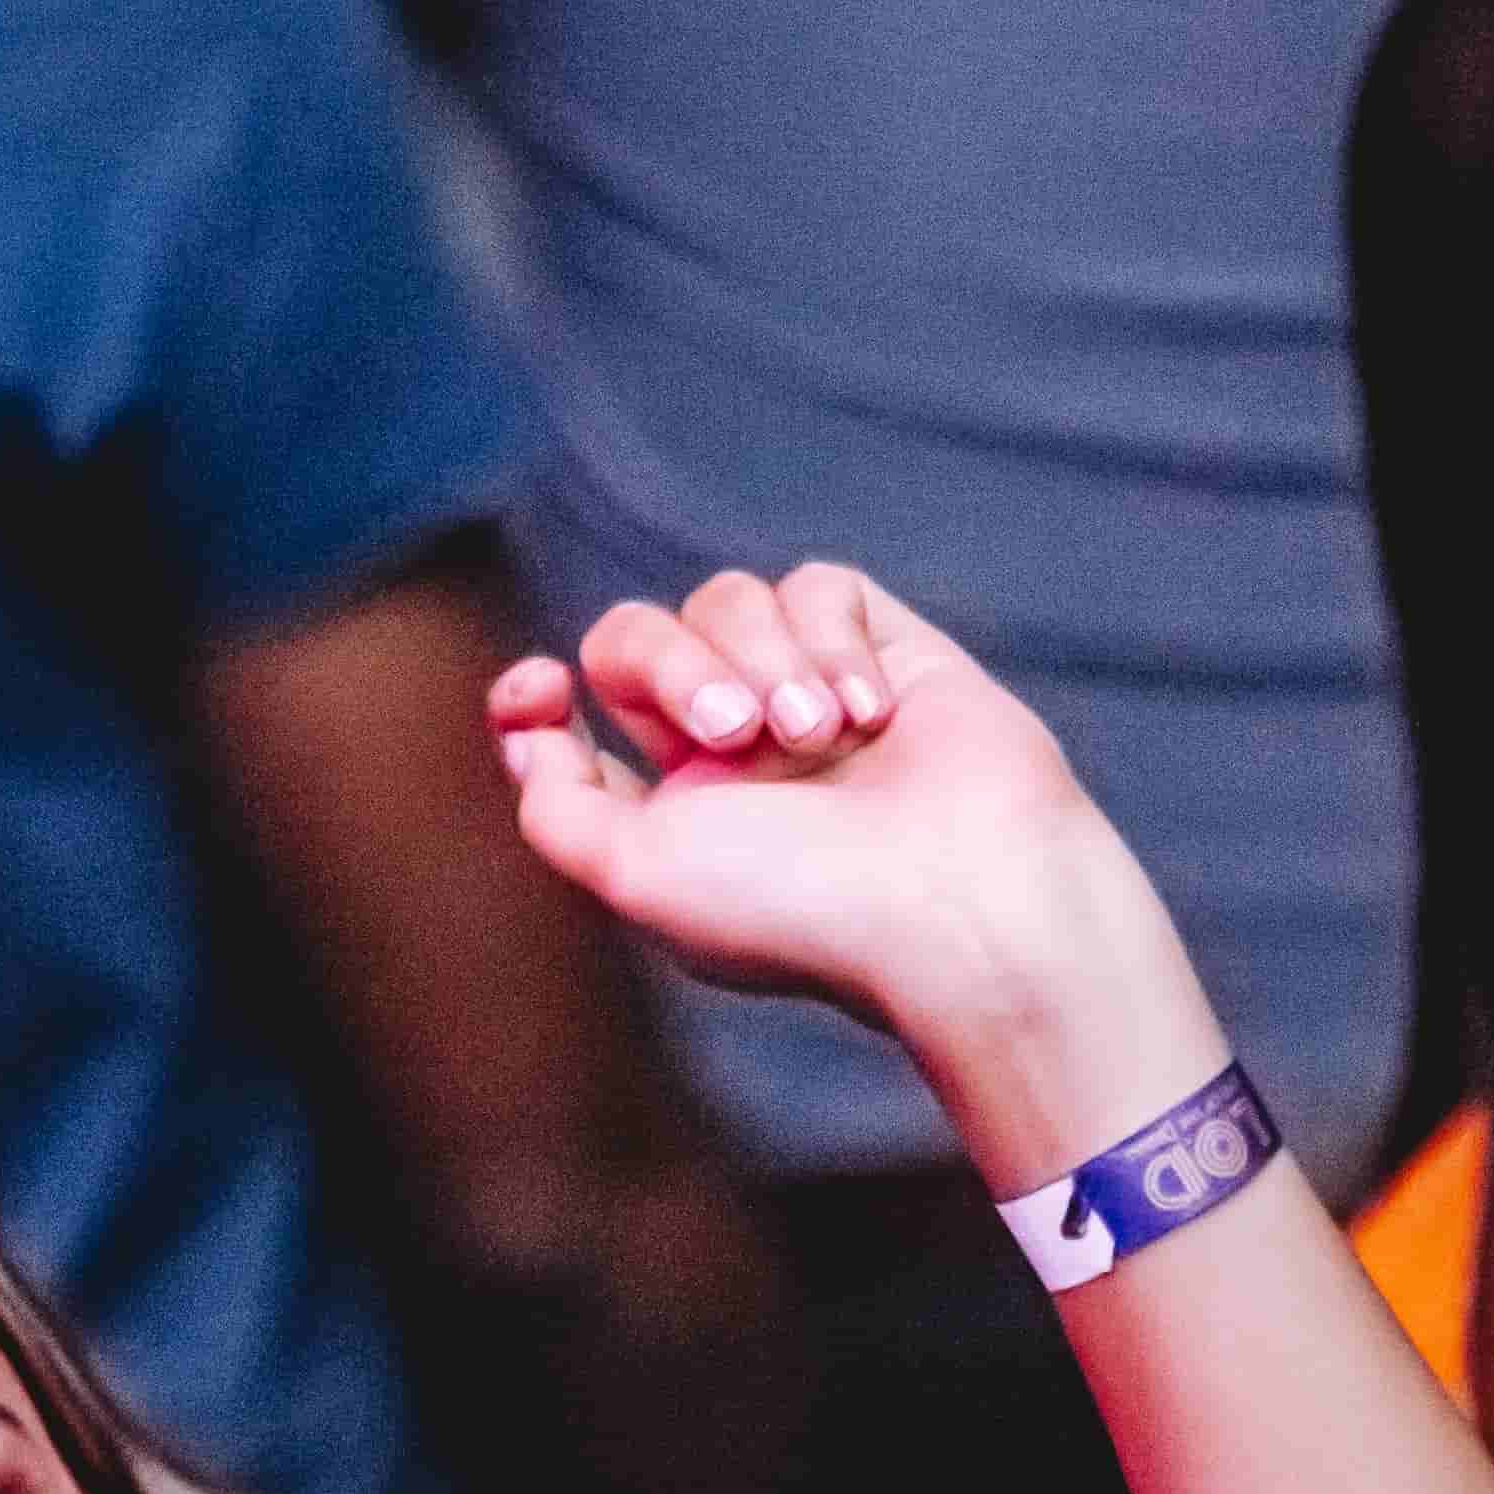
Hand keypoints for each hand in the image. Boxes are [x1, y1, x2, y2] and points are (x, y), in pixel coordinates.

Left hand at [492, 567, 1218, 1179]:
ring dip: (767, 661)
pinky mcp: (887, 651)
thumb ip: (556, 808)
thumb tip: (529, 734)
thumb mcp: (635, 875)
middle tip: (735, 733)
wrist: (963, 900)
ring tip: (821, 736)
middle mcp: (732, 754)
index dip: (532, 696)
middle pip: (635, 637)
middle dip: (670, 666)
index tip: (541, 689)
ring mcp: (808, 697)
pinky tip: (875, 717)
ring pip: (728, 598)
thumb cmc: (800, 907)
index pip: (567, 724)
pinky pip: (818, 586)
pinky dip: (834, 642)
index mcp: (666, 813)